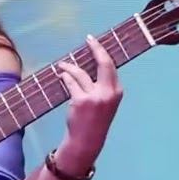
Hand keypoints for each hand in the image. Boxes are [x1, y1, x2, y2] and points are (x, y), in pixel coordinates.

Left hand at [54, 34, 123, 169]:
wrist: (87, 140)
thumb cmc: (95, 120)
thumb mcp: (105, 102)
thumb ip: (103, 86)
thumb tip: (91, 64)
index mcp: (117, 92)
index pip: (111, 66)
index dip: (102, 51)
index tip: (94, 41)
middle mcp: (108, 93)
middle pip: (103, 63)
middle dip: (95, 48)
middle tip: (88, 39)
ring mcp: (94, 97)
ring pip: (81, 73)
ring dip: (69, 67)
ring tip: (62, 66)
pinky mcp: (80, 101)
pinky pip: (71, 82)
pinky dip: (65, 77)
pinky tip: (61, 76)